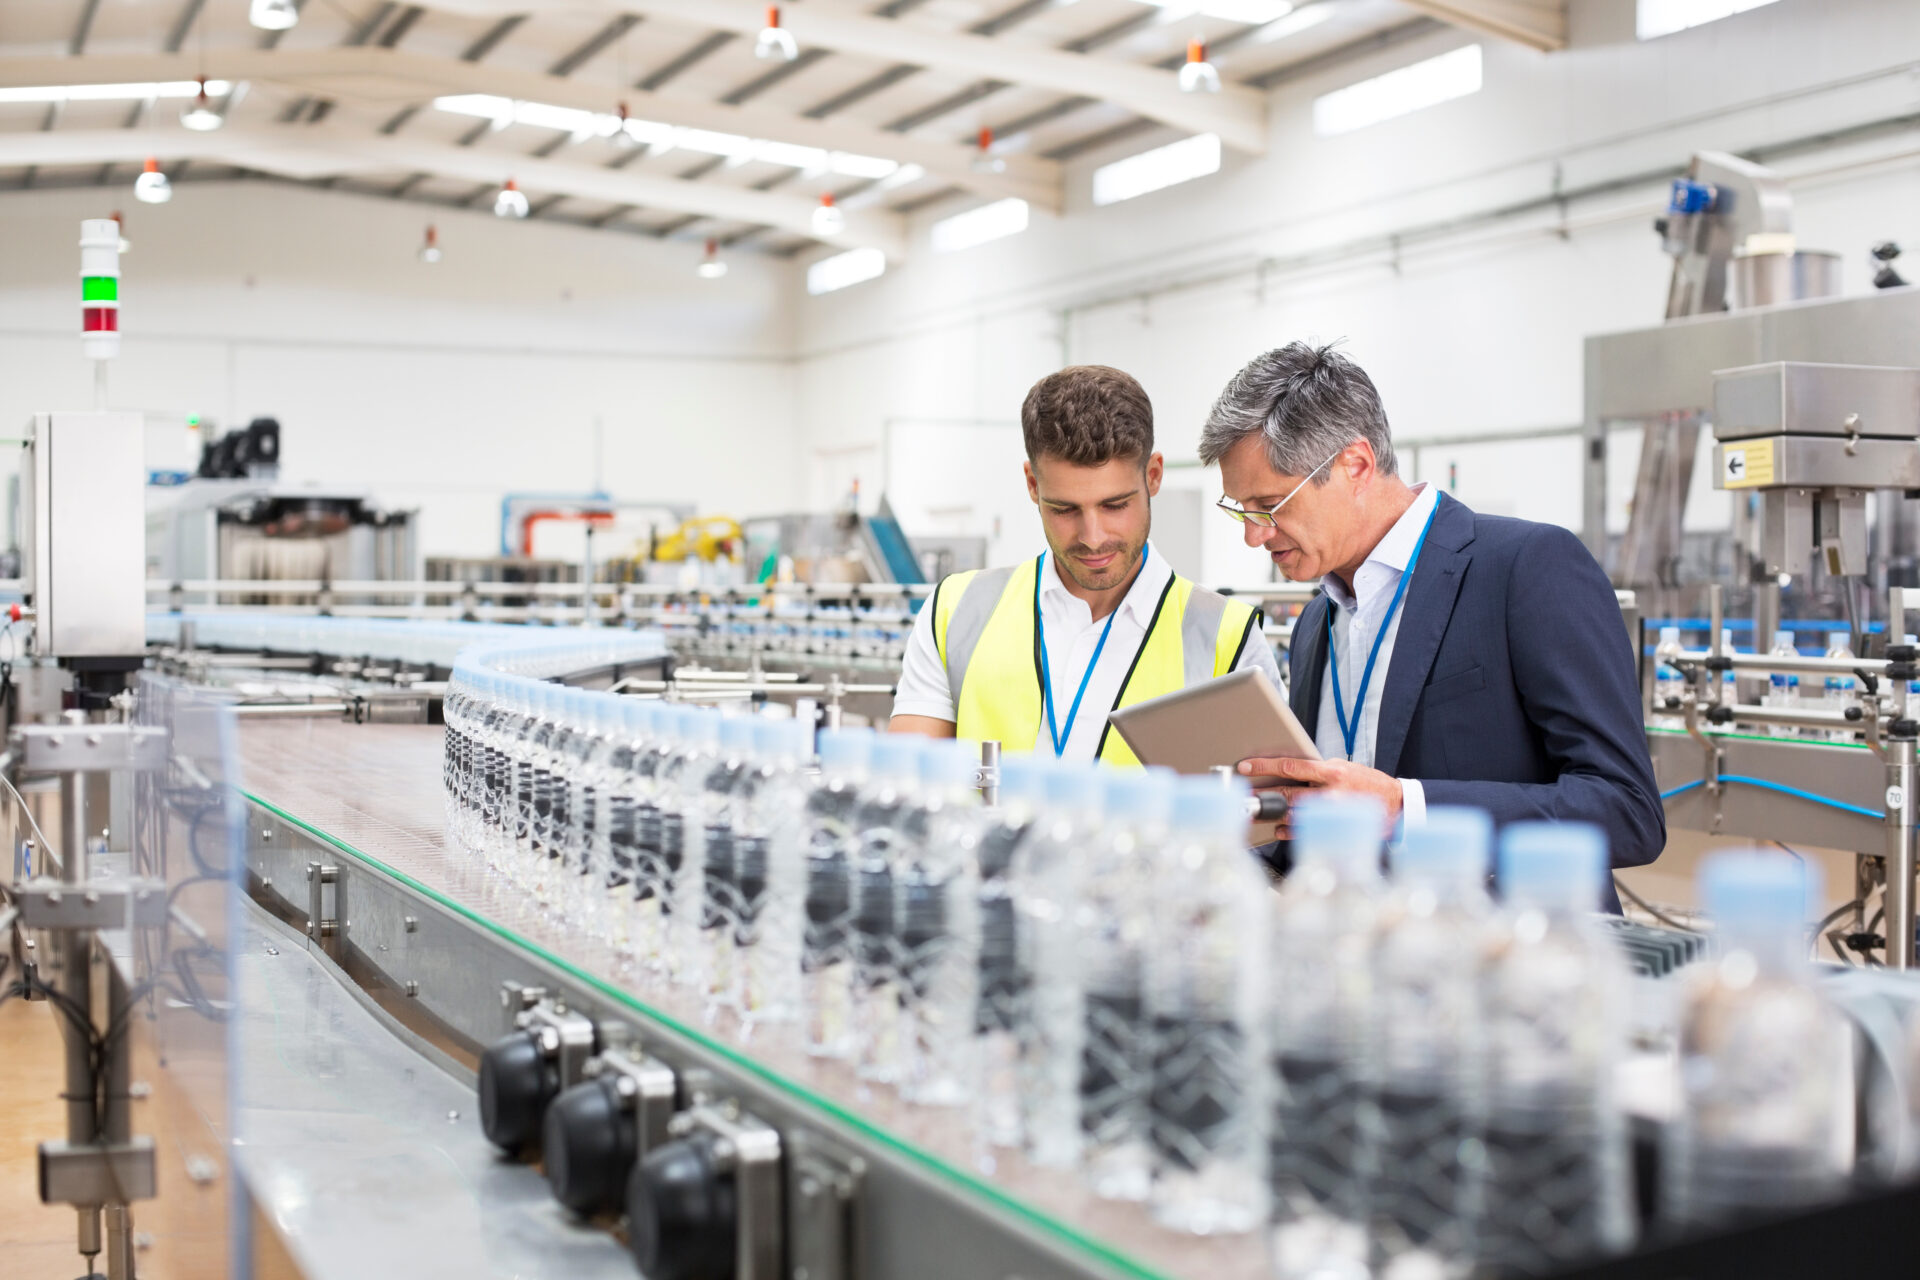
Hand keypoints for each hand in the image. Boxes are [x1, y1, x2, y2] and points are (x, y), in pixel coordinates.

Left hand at [1237, 756, 1403, 826]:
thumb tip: (1284, 770)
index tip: (1245, 766)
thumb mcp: (1342, 767)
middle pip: (1287, 793)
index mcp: (1331, 771)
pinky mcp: (1334, 829)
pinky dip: (1287, 831)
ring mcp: (1332, 814)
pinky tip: (1277, 829)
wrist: (1394, 803)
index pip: (1290, 765)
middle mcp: (1331, 792)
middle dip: (1262, 794)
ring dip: (1271, 814)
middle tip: (1243, 794)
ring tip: (1256, 812)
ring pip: (1293, 814)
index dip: (1264, 766)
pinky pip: (1304, 831)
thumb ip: (1316, 770)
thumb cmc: (1364, 782)